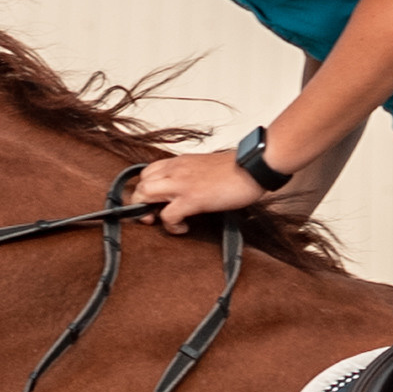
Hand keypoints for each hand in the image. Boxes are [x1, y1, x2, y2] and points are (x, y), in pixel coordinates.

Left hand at [129, 149, 264, 233]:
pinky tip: (183, 228)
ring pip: (145, 194)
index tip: (152, 204)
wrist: (253, 166)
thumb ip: (190, 176)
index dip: (145, 190)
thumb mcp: (204, 167)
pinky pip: (168, 215)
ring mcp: (182, 183)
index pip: (147, 172)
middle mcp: (176, 170)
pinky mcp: (192, 198)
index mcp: (179, 162)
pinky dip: (171, 226)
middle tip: (152, 217)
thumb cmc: (236, 170)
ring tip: (163, 222)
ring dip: (148, 212)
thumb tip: (184, 192)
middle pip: (140, 184)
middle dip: (139, 204)